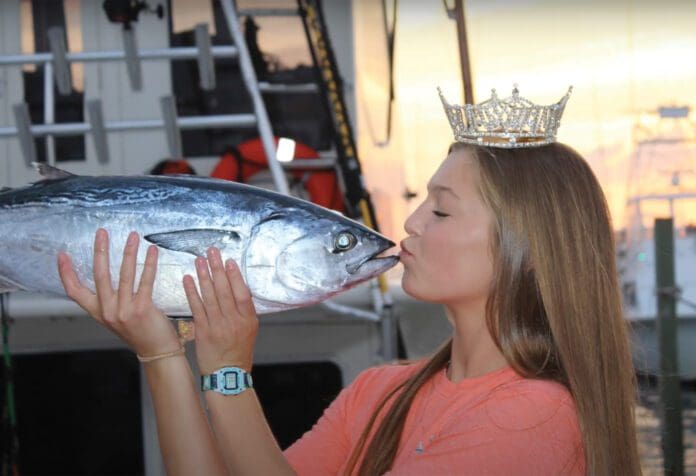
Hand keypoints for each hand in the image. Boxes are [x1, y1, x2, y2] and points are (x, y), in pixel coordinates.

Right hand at [57, 228, 180, 356]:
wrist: (156, 352)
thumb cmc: (139, 332)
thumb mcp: (116, 317)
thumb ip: (109, 301)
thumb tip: (108, 275)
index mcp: (98, 312)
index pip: (74, 291)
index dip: (66, 273)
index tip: (62, 255)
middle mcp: (107, 311)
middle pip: (99, 276)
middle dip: (100, 251)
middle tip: (102, 232)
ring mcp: (124, 311)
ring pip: (124, 275)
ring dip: (129, 253)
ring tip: (133, 236)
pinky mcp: (142, 310)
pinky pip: (145, 282)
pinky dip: (149, 264)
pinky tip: (152, 251)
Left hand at [182, 247, 257, 374]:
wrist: (228, 375)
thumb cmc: (238, 353)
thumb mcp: (249, 331)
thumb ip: (243, 311)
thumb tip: (236, 287)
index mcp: (248, 320)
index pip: (242, 293)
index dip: (235, 276)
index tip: (229, 261)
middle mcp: (234, 321)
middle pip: (225, 291)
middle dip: (217, 269)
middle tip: (212, 252)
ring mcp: (218, 326)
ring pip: (210, 296)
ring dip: (204, 276)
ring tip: (199, 260)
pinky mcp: (203, 332)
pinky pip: (196, 308)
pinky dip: (192, 292)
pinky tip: (187, 279)